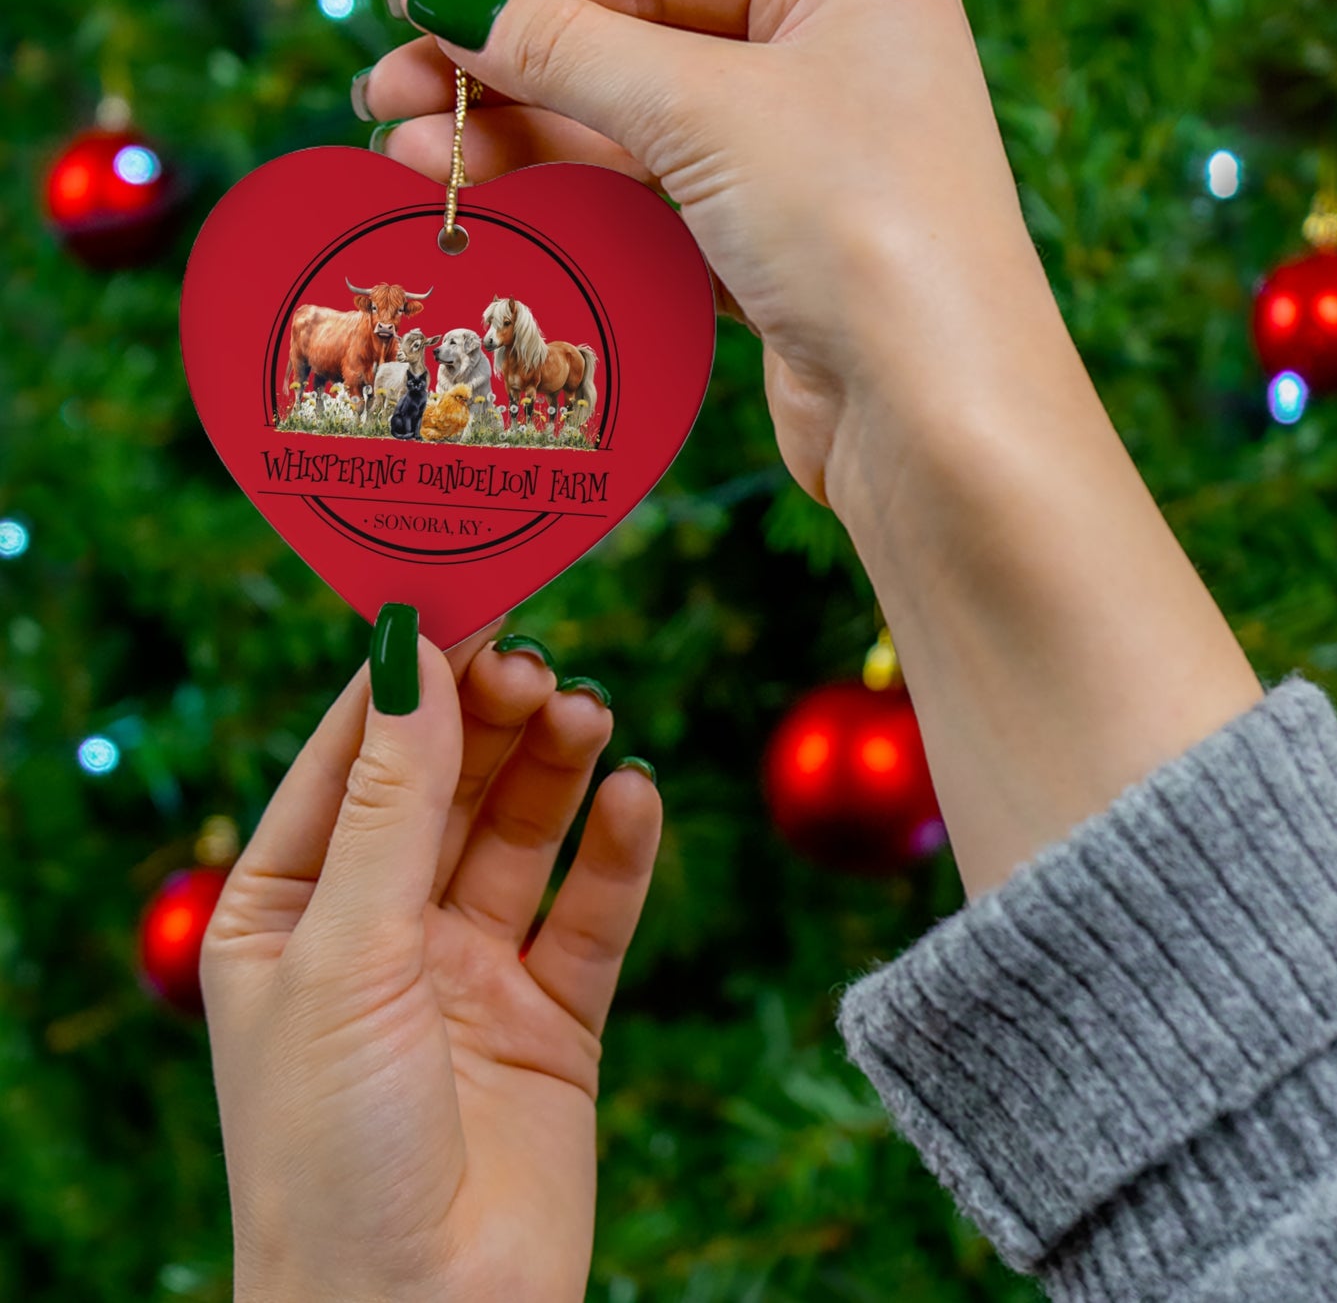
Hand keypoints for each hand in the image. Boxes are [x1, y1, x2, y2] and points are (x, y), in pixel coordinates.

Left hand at [201, 625, 660, 1302]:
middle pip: (446, 785)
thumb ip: (391, 804)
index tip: (463, 598)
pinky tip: (635, 798)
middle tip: (538, 664)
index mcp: (289, 910)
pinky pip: (591, 914)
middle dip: (489, 719)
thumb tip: (410, 656)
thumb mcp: (346, 953)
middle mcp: (379, 930)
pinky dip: (617, 853)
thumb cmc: (332, 1151)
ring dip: (555, 769)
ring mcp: (468, 971)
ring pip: (521, 836)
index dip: (405, 678)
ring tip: (589, 715)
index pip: (350, 759)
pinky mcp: (552, 1017)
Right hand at [360, 0, 1054, 510]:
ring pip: (639, 136)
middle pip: (636, 47)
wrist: (936, 418)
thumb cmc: (858, 226)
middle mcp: (834, 63)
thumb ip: (568, 48)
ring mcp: (808, 164)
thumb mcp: (703, 110)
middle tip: (385, 96)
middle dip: (508, 73)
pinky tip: (499, 205)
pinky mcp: (781, 255)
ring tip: (408, 159)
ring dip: (527, 145)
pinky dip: (582, 207)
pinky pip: (660, 210)